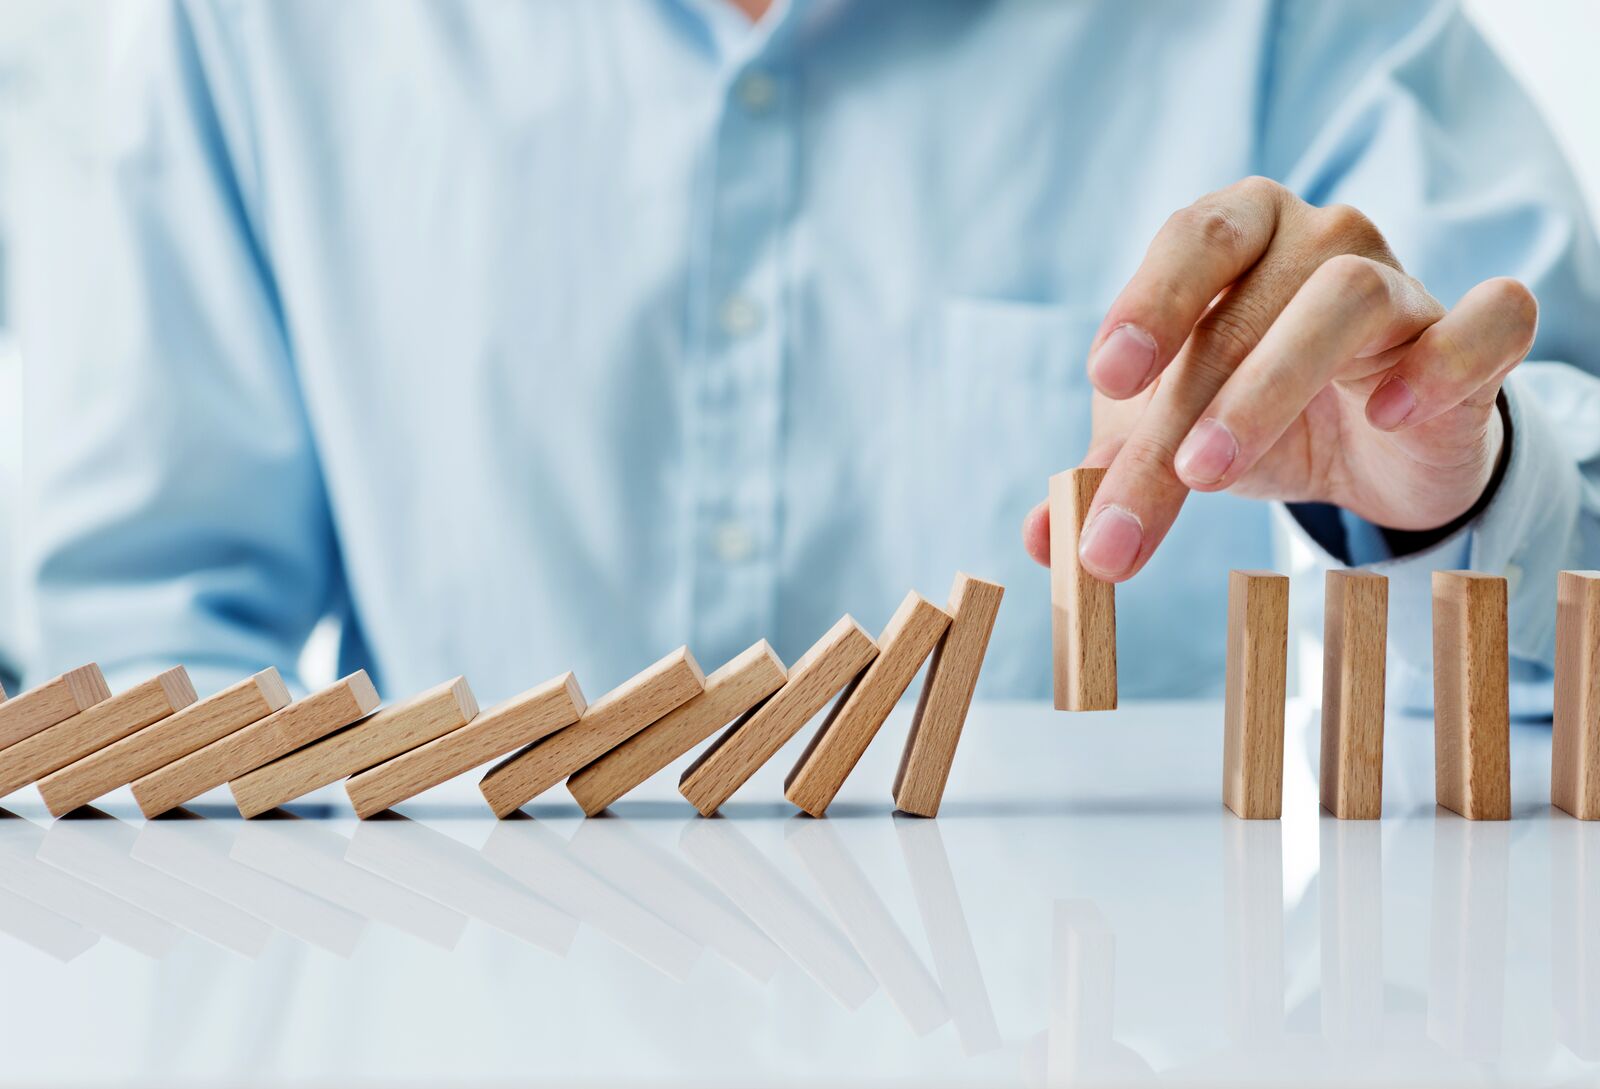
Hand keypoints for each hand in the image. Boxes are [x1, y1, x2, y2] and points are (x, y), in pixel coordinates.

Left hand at [1022, 176, 1536, 580]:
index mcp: (1235, 237)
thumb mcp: (1169, 442)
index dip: (1148, 301)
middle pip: (1248, 301)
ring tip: (1214, 471)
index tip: (1105, 378)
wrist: (1370, 449)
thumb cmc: (1254, 417)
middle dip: (1189, 399)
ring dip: (1272, 384)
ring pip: (1345, 299)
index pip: (1190, 240)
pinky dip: (1441, 358)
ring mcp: (1401, 280)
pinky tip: (1388, 412)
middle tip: (1162, 476)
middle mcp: (1319, 238)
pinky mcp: (1473, 337)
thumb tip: (1041, 543)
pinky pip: (1485, 318)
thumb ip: (1107, 482)